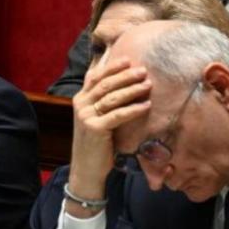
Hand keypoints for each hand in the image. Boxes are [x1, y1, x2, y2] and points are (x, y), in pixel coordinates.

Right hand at [66, 58, 151, 216]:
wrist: (86, 168)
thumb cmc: (96, 143)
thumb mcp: (96, 118)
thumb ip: (103, 102)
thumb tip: (123, 85)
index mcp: (80, 99)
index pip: (95, 76)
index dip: (111, 66)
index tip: (128, 60)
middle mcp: (81, 105)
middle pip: (105, 84)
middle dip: (125, 75)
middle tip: (143, 70)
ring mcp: (86, 116)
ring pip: (111, 97)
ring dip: (131, 89)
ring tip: (148, 84)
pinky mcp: (95, 129)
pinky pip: (117, 115)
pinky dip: (133, 109)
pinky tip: (146, 105)